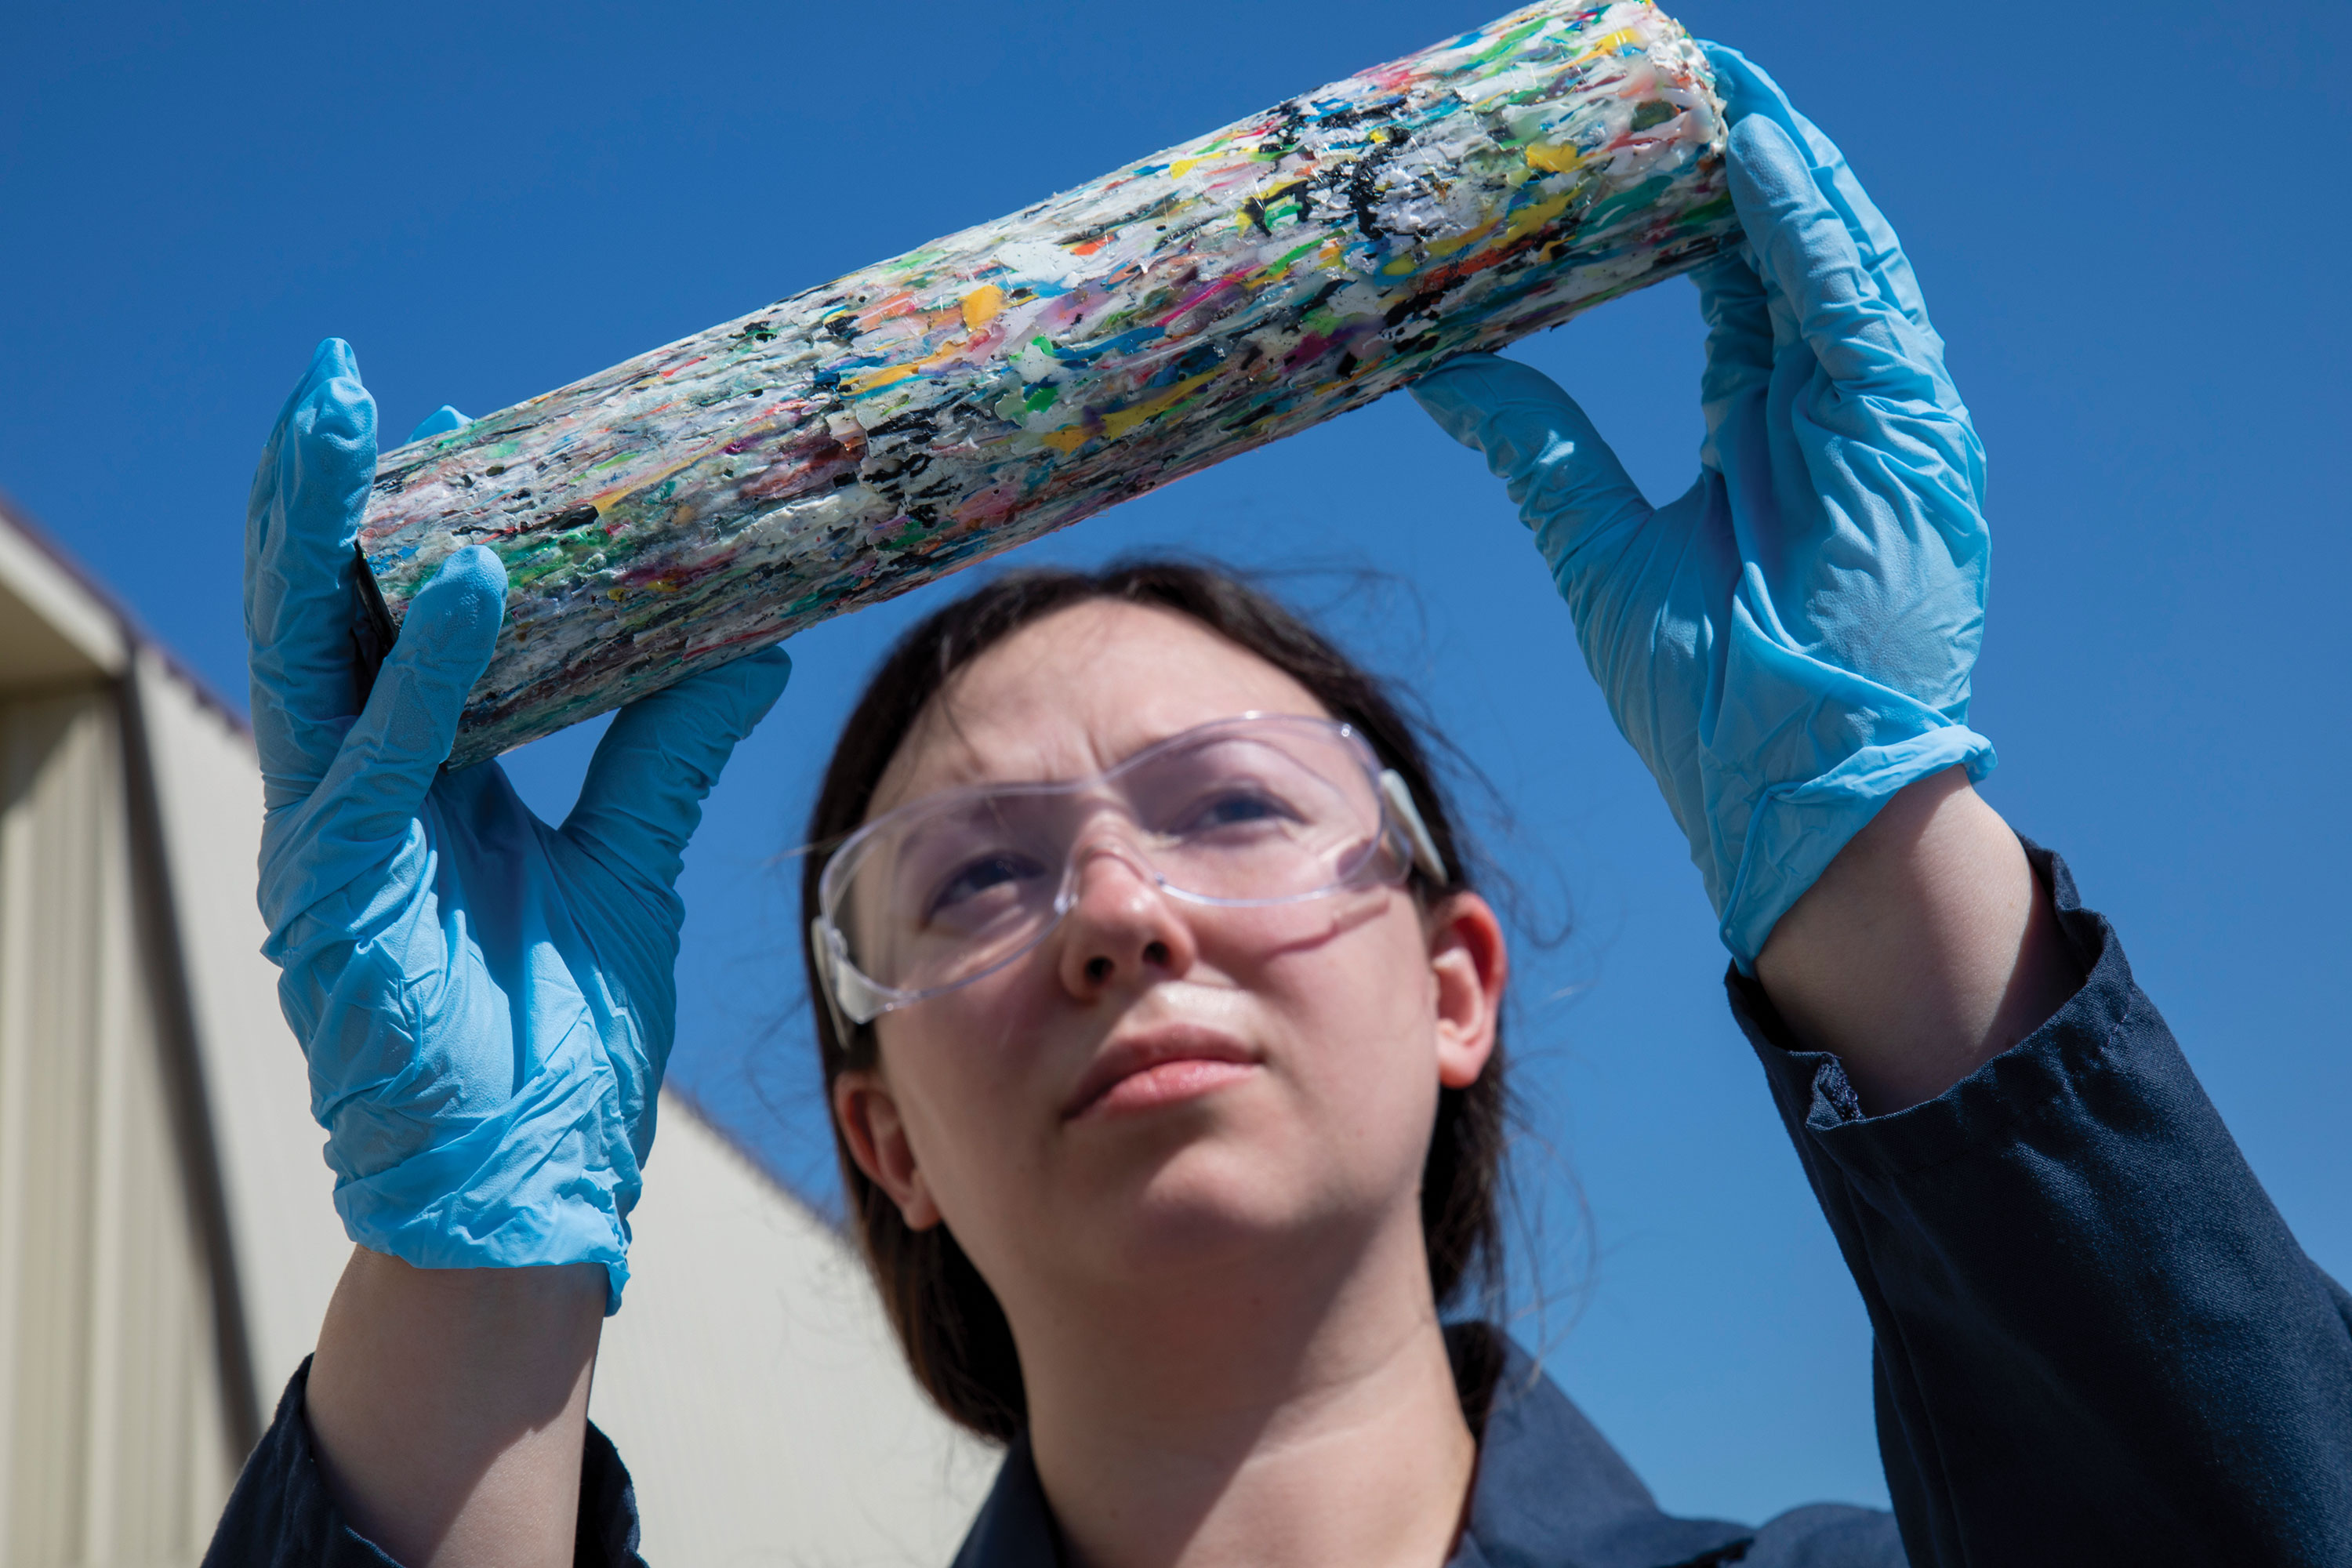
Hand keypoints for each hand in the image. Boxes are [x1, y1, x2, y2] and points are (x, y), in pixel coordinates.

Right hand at [246, 339, 790, 1307]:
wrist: (528, 1183)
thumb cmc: (557, 1036)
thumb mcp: (630, 860)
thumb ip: (665, 749)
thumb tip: (746, 643)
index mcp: (417, 784)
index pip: (396, 626)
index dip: (415, 524)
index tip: (463, 424)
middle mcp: (358, 795)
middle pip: (325, 617)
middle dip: (327, 498)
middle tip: (347, 382)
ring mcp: (332, 842)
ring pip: (308, 658)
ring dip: (322, 537)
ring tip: (349, 422)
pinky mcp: (336, 896)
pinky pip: (377, 760)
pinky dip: (422, 672)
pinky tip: (472, 584)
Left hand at [1412, 45, 1992, 968]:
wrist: (1786, 796)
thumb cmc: (1705, 693)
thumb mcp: (1596, 545)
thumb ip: (1536, 449)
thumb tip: (1440, 371)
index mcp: (1763, 430)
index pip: (1730, 285)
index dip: (1684, 207)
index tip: (1625, 138)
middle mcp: (1826, 409)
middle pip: (1783, 249)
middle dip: (1734, 157)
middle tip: (1669, 73)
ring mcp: (1877, 418)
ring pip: (1831, 254)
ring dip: (1777, 163)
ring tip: (1716, 78)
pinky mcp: (1912, 435)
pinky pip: (1859, 304)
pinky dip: (1811, 225)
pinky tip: (1756, 152)